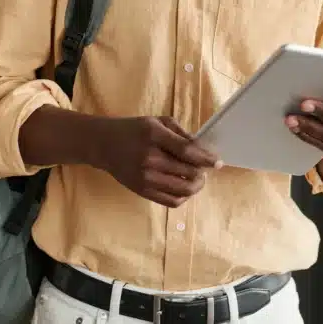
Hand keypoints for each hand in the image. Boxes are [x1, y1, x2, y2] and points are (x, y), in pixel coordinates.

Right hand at [90, 115, 221, 208]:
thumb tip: (202, 149)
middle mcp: (150, 159)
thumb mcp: (158, 122)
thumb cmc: (134, 130)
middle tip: (205, 168)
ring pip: (183, 190)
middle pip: (188, 173)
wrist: (104, 145)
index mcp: (154, 136)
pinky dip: (184, 196)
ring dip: (196, 186)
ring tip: (196, 178)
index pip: (188, 151)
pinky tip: (184, 187)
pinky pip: (171, 201)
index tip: (218, 162)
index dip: (206, 159)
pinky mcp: (143, 191)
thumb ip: (181, 134)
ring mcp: (146, 178)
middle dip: (202, 172)